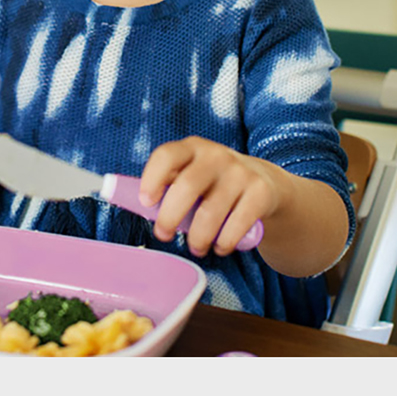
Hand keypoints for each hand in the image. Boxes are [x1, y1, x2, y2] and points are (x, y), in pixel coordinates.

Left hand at [139, 136, 282, 257]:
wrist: (264, 183)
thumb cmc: (213, 183)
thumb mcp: (191, 174)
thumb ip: (167, 185)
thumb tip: (131, 203)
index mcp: (191, 148)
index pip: (166, 155)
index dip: (152, 178)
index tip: (145, 202)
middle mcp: (216, 155)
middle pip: (186, 187)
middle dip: (170, 217)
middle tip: (164, 234)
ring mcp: (240, 172)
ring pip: (210, 213)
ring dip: (198, 238)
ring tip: (196, 247)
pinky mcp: (260, 191)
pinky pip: (237, 224)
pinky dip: (225, 242)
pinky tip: (221, 246)